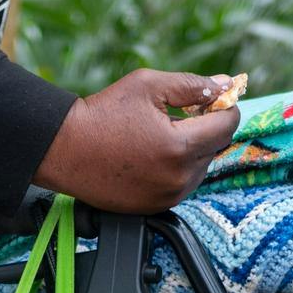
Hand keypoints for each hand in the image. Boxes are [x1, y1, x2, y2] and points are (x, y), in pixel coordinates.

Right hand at [33, 70, 240, 214]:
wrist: (65, 150)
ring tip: (160, 136)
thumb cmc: (102, 115)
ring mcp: (167, 197)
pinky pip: (181, 185)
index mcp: (180, 146)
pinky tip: (152, 155)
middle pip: (215, 148)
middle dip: (205, 128)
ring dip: (191, 150)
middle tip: (180, 114)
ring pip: (200, 168)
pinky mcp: (156, 208)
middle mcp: (178, 178)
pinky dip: (175, 169)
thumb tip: (224, 84)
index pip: (227, 126)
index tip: (214, 99)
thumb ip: (191, 85)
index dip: (225, 107)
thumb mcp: (148, 86)